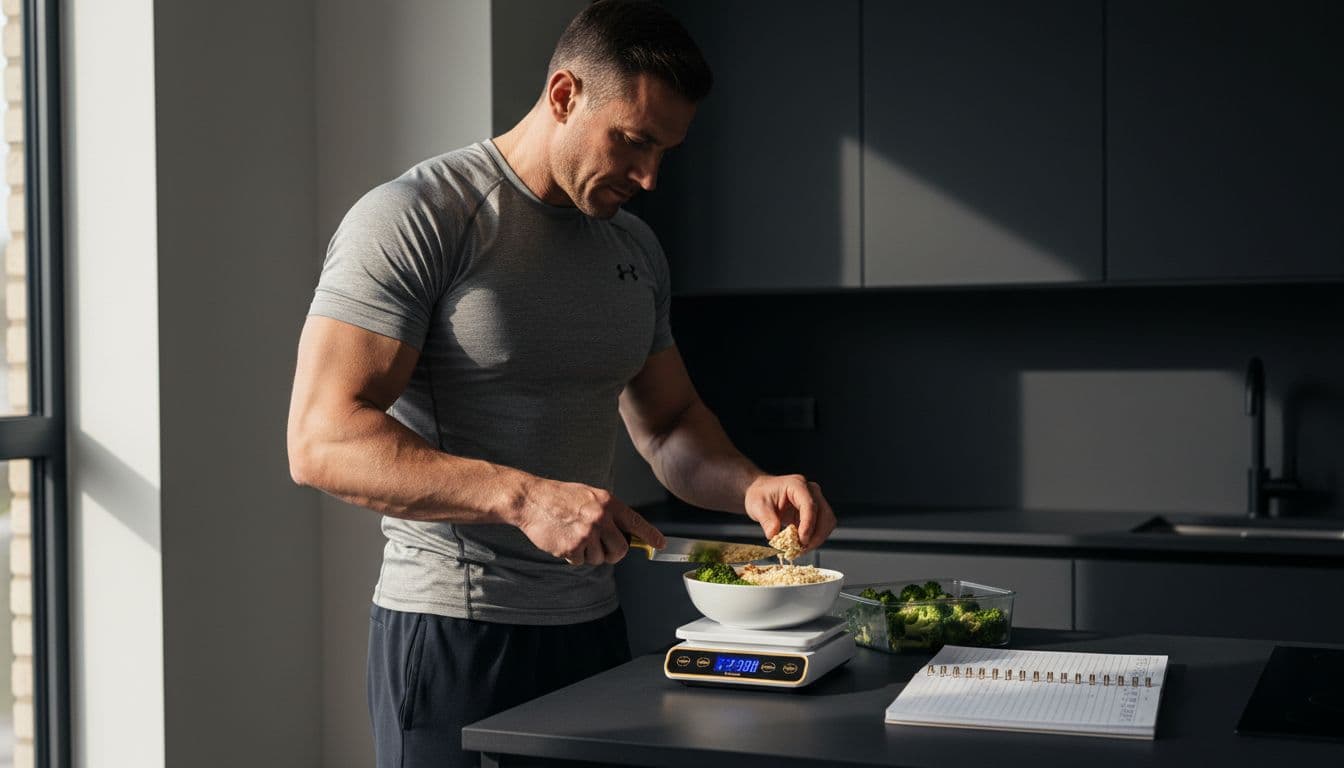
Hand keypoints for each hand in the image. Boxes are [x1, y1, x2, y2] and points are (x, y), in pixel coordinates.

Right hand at [514, 479, 665, 565]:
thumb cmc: (560, 497)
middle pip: (620, 549)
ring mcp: (586, 534)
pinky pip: (580, 561)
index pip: (636, 522)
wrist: (532, 500)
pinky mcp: (572, 547)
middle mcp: (600, 518)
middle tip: (601, 548)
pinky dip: (573, 556)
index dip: (650, 535)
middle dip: (613, 553)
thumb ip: (609, 512)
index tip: (660, 544)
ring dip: (589, 554)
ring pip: (599, 558)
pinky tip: (565, 540)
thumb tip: (625, 531)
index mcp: (607, 503)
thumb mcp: (590, 496)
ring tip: (576, 537)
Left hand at [744, 474, 835, 552]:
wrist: (761, 492)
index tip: (802, 540)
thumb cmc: (759, 494)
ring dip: (817, 538)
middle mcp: (810, 491)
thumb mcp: (757, 506)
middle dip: (816, 535)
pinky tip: (801, 545)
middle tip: (801, 549)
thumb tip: (774, 535)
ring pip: (827, 522)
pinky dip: (814, 538)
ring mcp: (815, 500)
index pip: (810, 505)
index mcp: (797, 485)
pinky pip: (822, 526)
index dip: (808, 524)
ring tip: (800, 549)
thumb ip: (766, 520)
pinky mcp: (815, 512)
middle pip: (824, 514)